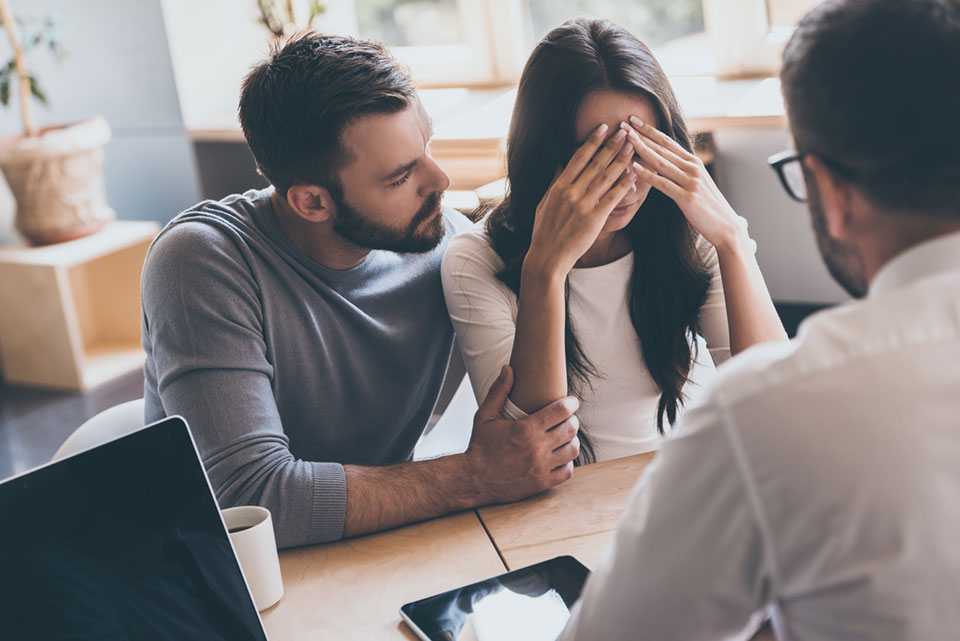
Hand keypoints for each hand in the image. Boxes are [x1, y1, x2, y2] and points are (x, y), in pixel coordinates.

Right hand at [464, 365, 580, 504]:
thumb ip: (499, 391)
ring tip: (565, 437)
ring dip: (572, 440)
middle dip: (572, 420)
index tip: (572, 402)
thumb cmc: (480, 446)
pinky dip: (567, 462)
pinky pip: (567, 471)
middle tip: (567, 419)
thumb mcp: (485, 416)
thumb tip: (508, 368)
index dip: (571, 403)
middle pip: (571, 428)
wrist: (473, 479)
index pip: (561, 411)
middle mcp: (537, 448)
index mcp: (526, 429)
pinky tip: (560, 457)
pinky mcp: (542, 483)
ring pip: (572, 449)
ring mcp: (541, 467)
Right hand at [525, 123, 639, 275]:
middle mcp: (571, 192)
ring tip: (633, 145)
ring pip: (606, 177)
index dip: (592, 141)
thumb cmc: (544, 231)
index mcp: (559, 187)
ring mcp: (583, 205)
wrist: (548, 257)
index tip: (603, 128)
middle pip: (595, 164)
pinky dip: (624, 183)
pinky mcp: (595, 218)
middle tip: (624, 130)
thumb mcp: (544, 204)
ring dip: (621, 159)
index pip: (578, 158)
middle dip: (611, 145)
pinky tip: (634, 172)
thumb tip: (559, 165)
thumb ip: (554, 183)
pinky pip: (613, 197)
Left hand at [625, 116, 753, 255]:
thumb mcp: (696, 183)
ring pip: (661, 162)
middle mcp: (692, 167)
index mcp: (693, 162)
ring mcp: (691, 181)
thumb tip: (664, 163)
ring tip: (626, 139)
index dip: (649, 130)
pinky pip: (663, 184)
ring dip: (642, 149)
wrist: (725, 226)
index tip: (633, 120)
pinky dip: (648, 175)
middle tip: (623, 123)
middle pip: (662, 148)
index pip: (667, 142)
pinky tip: (634, 167)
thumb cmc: (707, 206)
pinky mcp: (687, 197)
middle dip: (641, 135)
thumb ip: (681, 171)